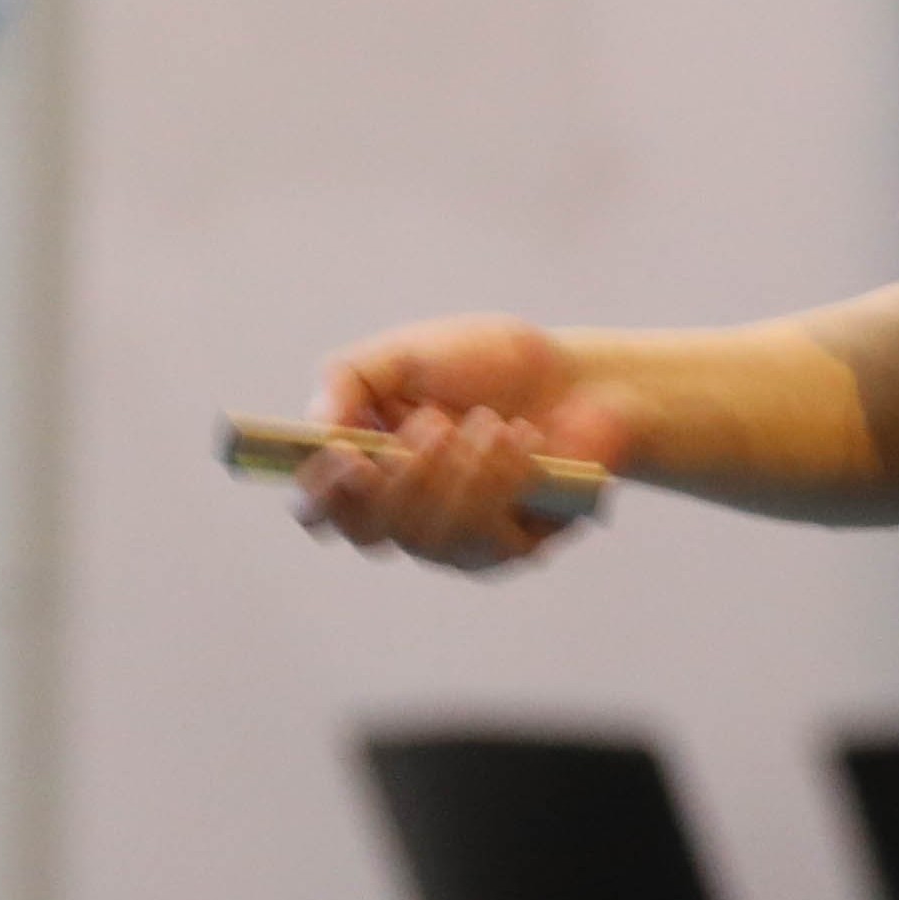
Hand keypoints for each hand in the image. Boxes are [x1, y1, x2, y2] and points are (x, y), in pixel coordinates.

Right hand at [295, 314, 644, 571]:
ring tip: (493, 422)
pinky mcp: (509, 549)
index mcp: (364, 466)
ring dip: (462, 473)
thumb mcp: (410, 351)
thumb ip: (350, 379)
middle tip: (437, 420)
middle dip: (405, 474)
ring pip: (430, 539)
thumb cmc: (490, 363)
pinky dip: (506, 482)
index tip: (350, 456)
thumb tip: (317, 429)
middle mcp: (400, 513)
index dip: (323, 493)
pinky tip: (526, 440)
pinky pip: (489, 542)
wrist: (582, 376)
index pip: (317, 508)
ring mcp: (454, 540)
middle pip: (369, 531)